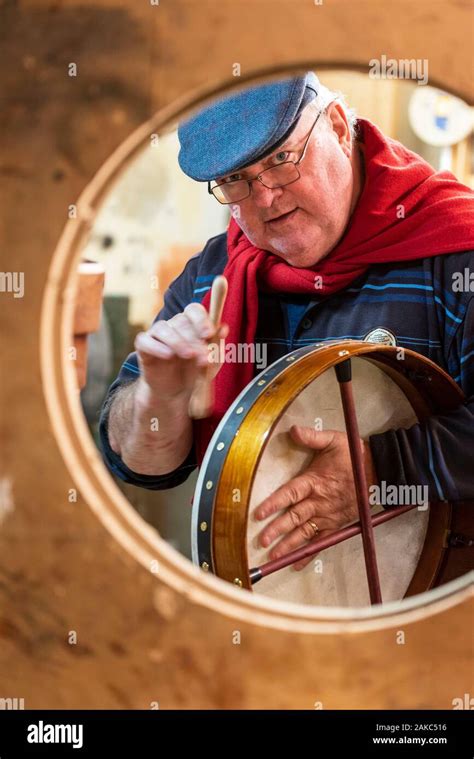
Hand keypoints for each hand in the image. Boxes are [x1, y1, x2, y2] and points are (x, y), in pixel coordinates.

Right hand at [134, 303, 228, 401]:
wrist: (176, 393)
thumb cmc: (195, 372)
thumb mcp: (211, 361)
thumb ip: (217, 344)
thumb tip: (223, 327)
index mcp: (191, 324)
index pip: (194, 310)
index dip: (201, 319)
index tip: (208, 334)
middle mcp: (173, 325)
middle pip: (180, 320)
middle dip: (193, 338)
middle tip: (202, 356)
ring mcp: (157, 335)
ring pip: (163, 327)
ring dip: (177, 341)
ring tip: (188, 355)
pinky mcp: (143, 347)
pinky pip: (145, 340)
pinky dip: (156, 347)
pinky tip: (168, 356)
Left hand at [254, 425, 377, 569]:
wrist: (379, 471)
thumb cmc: (353, 455)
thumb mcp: (333, 440)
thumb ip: (312, 437)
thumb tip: (293, 430)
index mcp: (315, 481)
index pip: (290, 493)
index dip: (274, 503)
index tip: (259, 514)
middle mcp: (319, 501)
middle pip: (294, 517)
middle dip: (277, 530)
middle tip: (261, 541)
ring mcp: (328, 515)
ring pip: (305, 532)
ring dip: (288, 545)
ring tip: (273, 556)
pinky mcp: (336, 524)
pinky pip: (321, 541)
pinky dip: (309, 553)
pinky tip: (296, 564)